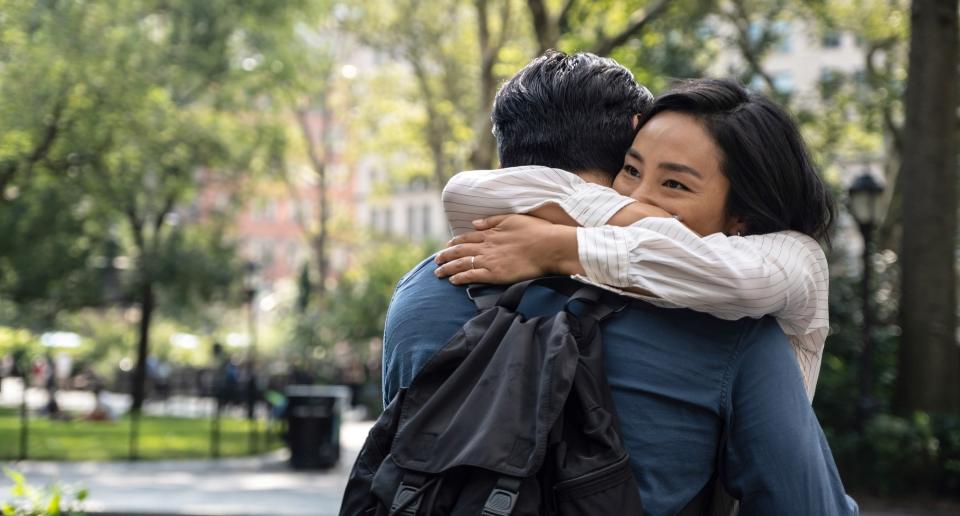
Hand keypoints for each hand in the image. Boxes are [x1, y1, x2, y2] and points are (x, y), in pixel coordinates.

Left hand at [434, 214, 579, 284]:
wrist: (548, 246)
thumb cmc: (536, 231)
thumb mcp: (512, 218)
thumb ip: (492, 220)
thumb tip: (475, 222)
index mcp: (491, 232)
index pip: (467, 237)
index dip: (455, 242)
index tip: (447, 245)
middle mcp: (486, 246)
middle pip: (460, 250)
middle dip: (445, 256)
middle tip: (435, 261)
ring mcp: (489, 260)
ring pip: (462, 264)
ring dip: (447, 268)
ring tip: (437, 272)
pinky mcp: (495, 274)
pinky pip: (472, 276)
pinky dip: (460, 277)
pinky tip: (452, 280)